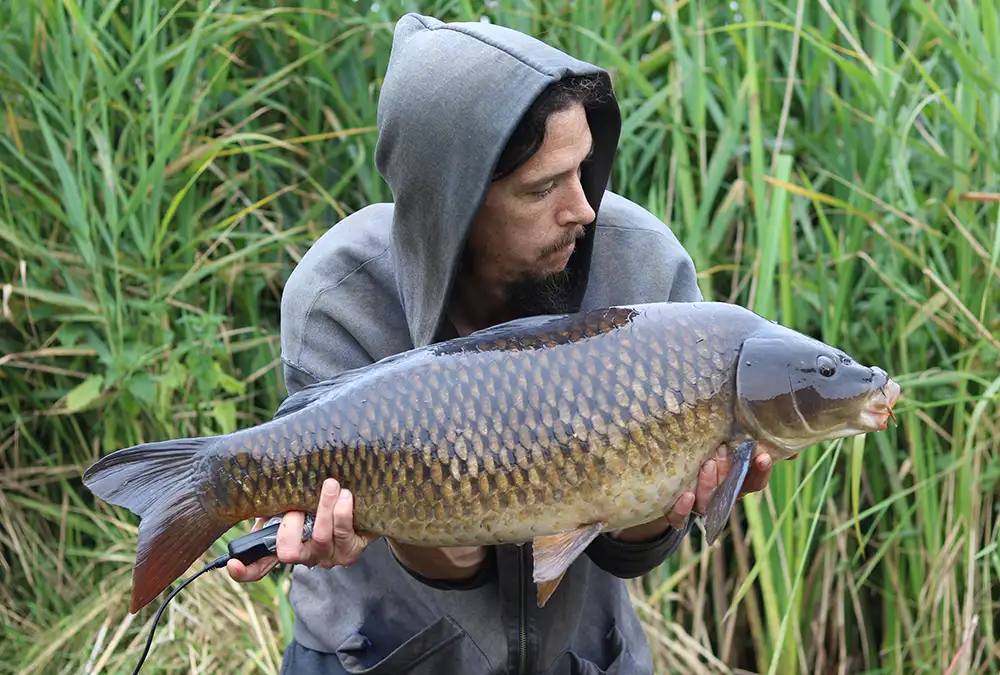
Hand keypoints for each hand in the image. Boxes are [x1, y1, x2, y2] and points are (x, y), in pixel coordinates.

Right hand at [226, 478, 376, 582]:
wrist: (365, 505)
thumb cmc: (323, 501)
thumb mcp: (297, 501)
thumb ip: (278, 502)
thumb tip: (260, 492)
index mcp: (287, 545)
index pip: (258, 567)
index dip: (244, 570)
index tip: (234, 562)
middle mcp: (305, 556)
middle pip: (288, 553)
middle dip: (290, 526)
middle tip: (297, 507)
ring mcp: (328, 556)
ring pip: (320, 538)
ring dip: (324, 508)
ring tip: (331, 485)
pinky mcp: (350, 552)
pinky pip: (344, 533)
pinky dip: (343, 510)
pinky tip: (346, 495)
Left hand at [664, 442, 776, 528]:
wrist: (662, 478)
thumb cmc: (701, 456)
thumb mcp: (725, 445)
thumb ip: (753, 442)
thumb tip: (793, 447)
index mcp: (734, 482)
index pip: (754, 482)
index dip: (761, 471)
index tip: (763, 455)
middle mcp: (718, 496)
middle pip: (731, 491)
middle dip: (729, 472)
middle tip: (723, 450)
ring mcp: (697, 505)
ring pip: (707, 503)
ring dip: (709, 485)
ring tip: (706, 464)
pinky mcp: (674, 512)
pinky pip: (679, 517)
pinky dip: (682, 509)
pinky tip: (686, 495)